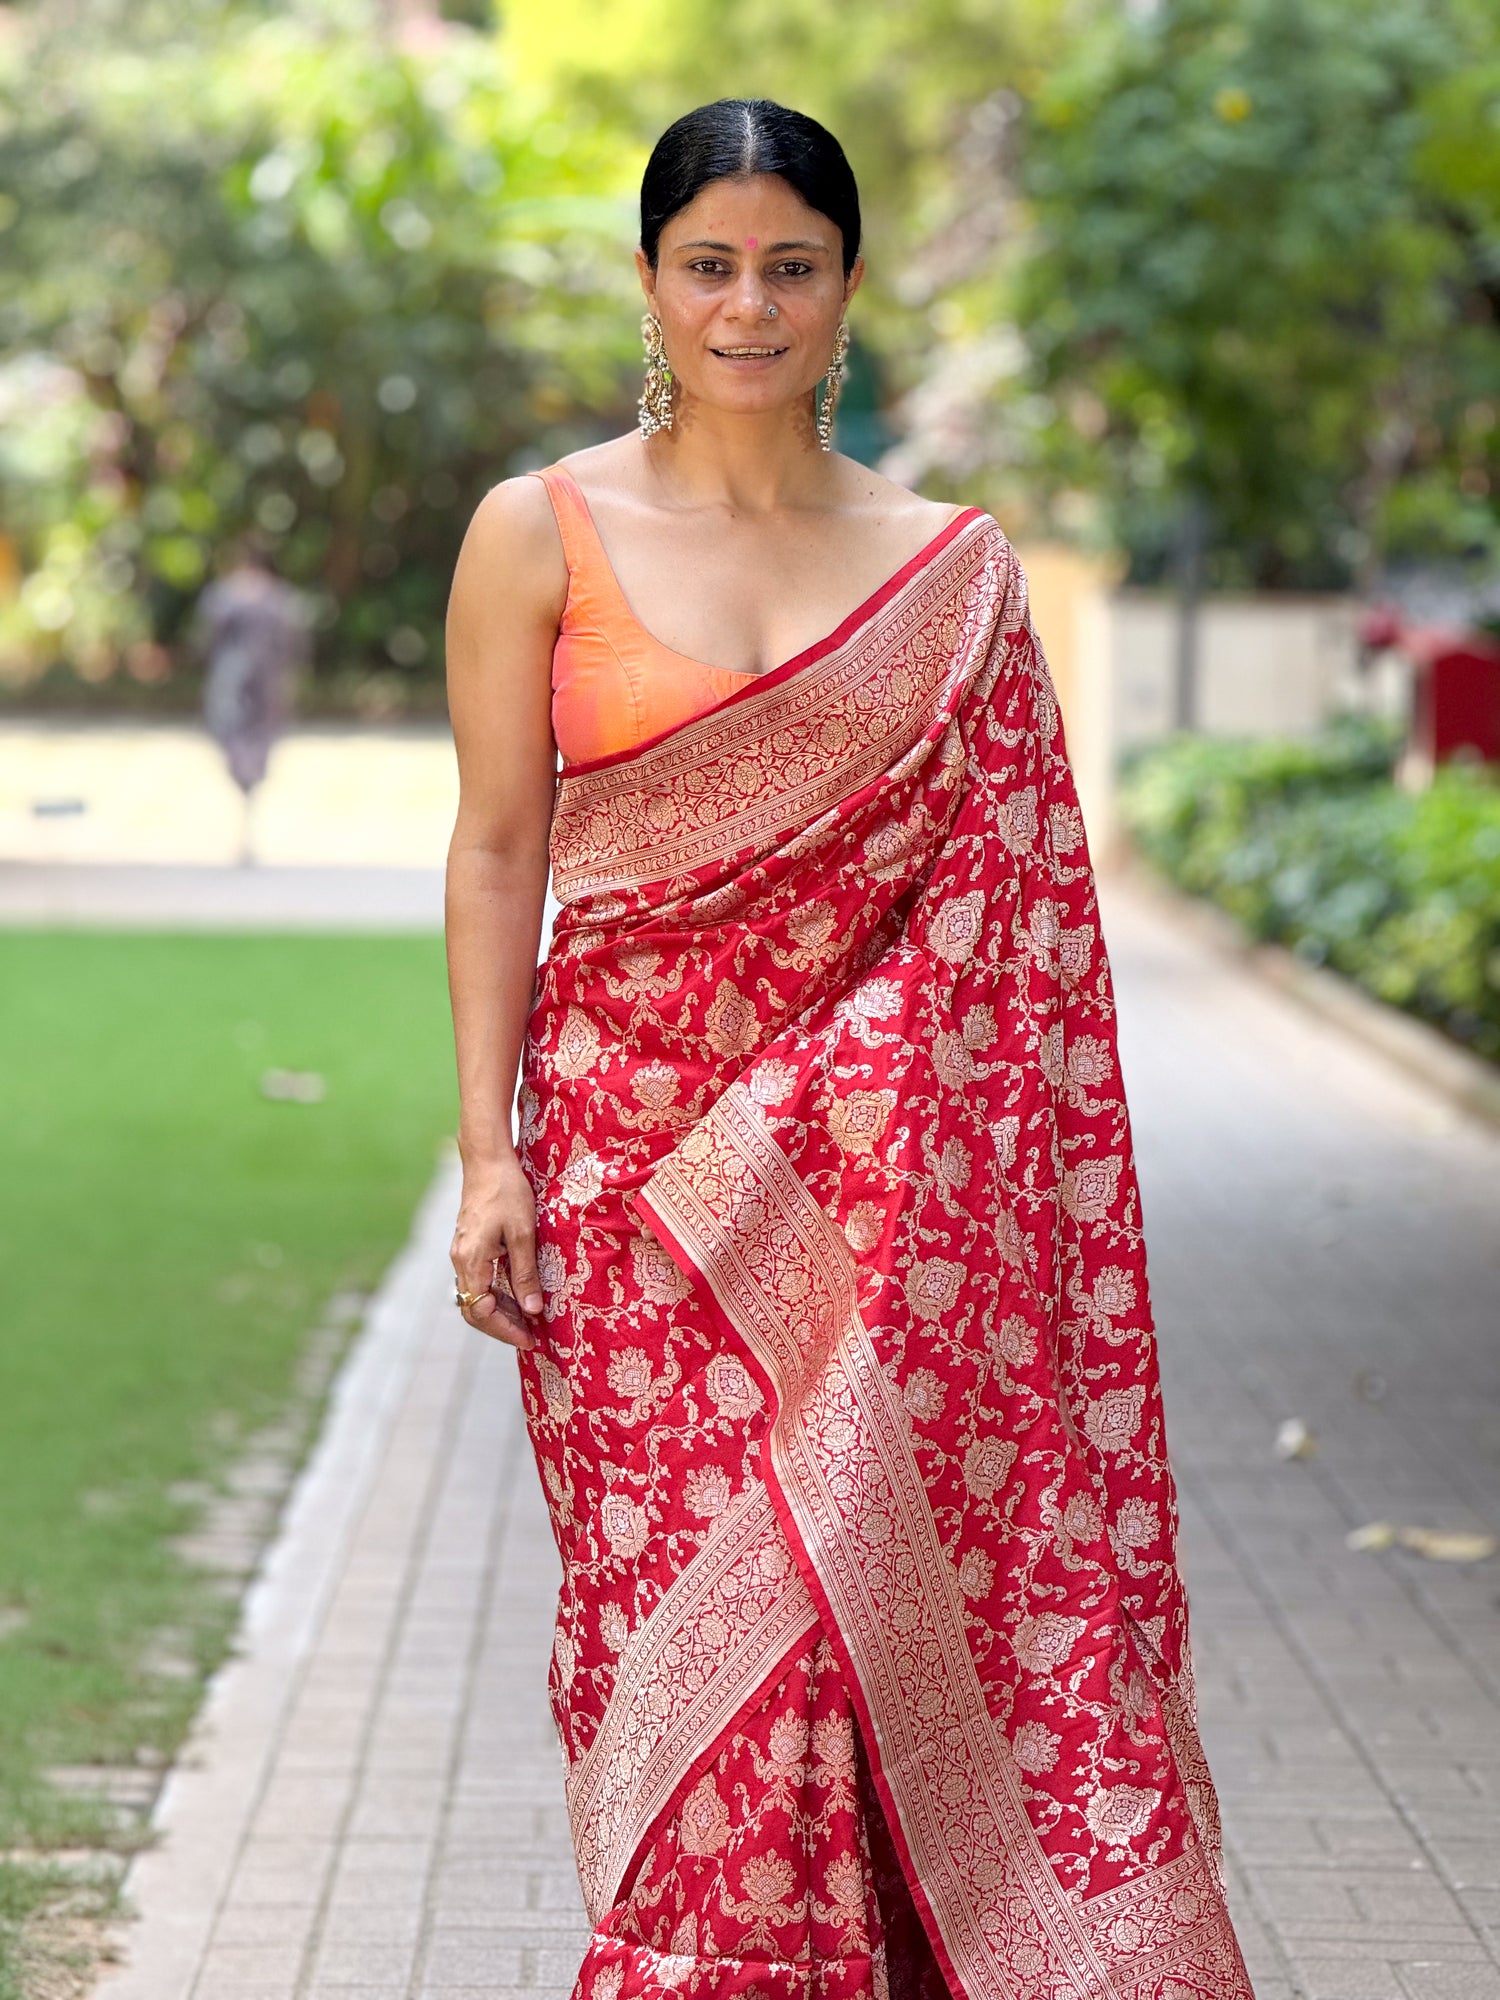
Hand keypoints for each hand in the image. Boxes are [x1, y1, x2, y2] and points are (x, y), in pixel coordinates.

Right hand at [451, 1153, 544, 1351]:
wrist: (487, 1160)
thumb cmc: (507, 1191)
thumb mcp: (523, 1233)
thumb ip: (525, 1273)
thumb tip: (532, 1310)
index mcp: (470, 1261)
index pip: (481, 1312)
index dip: (506, 1330)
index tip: (531, 1339)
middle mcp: (460, 1261)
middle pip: (475, 1310)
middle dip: (503, 1327)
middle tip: (532, 1337)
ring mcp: (462, 1253)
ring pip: (477, 1296)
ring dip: (501, 1312)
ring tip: (530, 1321)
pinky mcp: (468, 1246)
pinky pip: (479, 1281)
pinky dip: (498, 1294)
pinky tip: (519, 1296)